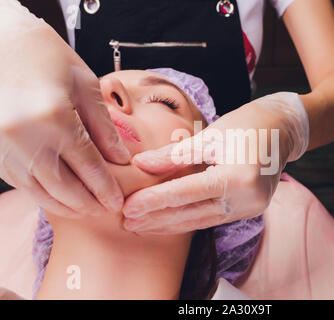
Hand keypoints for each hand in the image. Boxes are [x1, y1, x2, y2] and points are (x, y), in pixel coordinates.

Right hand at [0, 9, 129, 217]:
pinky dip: (43, 194)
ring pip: (40, 191)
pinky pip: (21, 183)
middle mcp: (26, 139)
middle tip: (105, 210)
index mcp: (55, 120)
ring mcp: (4, 147)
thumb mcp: (84, 84)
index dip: (106, 189)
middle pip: (64, 187)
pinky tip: (59, 196)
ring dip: (65, 205)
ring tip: (86, 210)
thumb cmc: (46, 55)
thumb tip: (122, 159)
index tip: (118, 202)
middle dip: (88, 204)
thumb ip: (104, 126)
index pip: (89, 168)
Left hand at [122, 92, 308, 233]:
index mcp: (239, 176)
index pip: (187, 193)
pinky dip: (188, 219)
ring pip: (201, 221)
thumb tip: (141, 166)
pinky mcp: (248, 210)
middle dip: (157, 218)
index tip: (127, 207)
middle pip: (193, 213)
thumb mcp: (210, 135)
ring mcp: (250, 208)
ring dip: (170, 224)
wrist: (284, 130)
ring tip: (141, 226)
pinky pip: (212, 218)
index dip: (154, 201)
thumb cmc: (249, 124)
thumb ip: (175, 155)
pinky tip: (168, 221)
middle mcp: (247, 199)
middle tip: (126, 222)